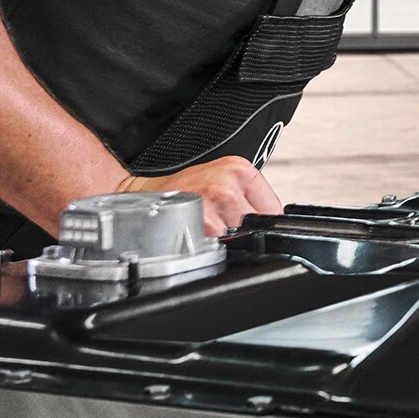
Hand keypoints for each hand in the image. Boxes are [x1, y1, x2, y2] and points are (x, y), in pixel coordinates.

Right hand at [113, 157, 283, 236]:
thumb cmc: (182, 189)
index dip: (261, 224)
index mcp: (239, 169)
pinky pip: (222, 246)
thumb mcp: (222, 180)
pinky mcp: (203, 223)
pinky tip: (200, 237)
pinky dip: (213, 248)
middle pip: (258, 226)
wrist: (145, 195)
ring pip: (242, 238)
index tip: (247, 224)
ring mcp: (215, 202)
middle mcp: (229, 183)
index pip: (274, 210)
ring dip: (228, 241)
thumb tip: (270, 221)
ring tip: (209, 230)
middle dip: (244, 232)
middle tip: (221, 225)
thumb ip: (248, 197)